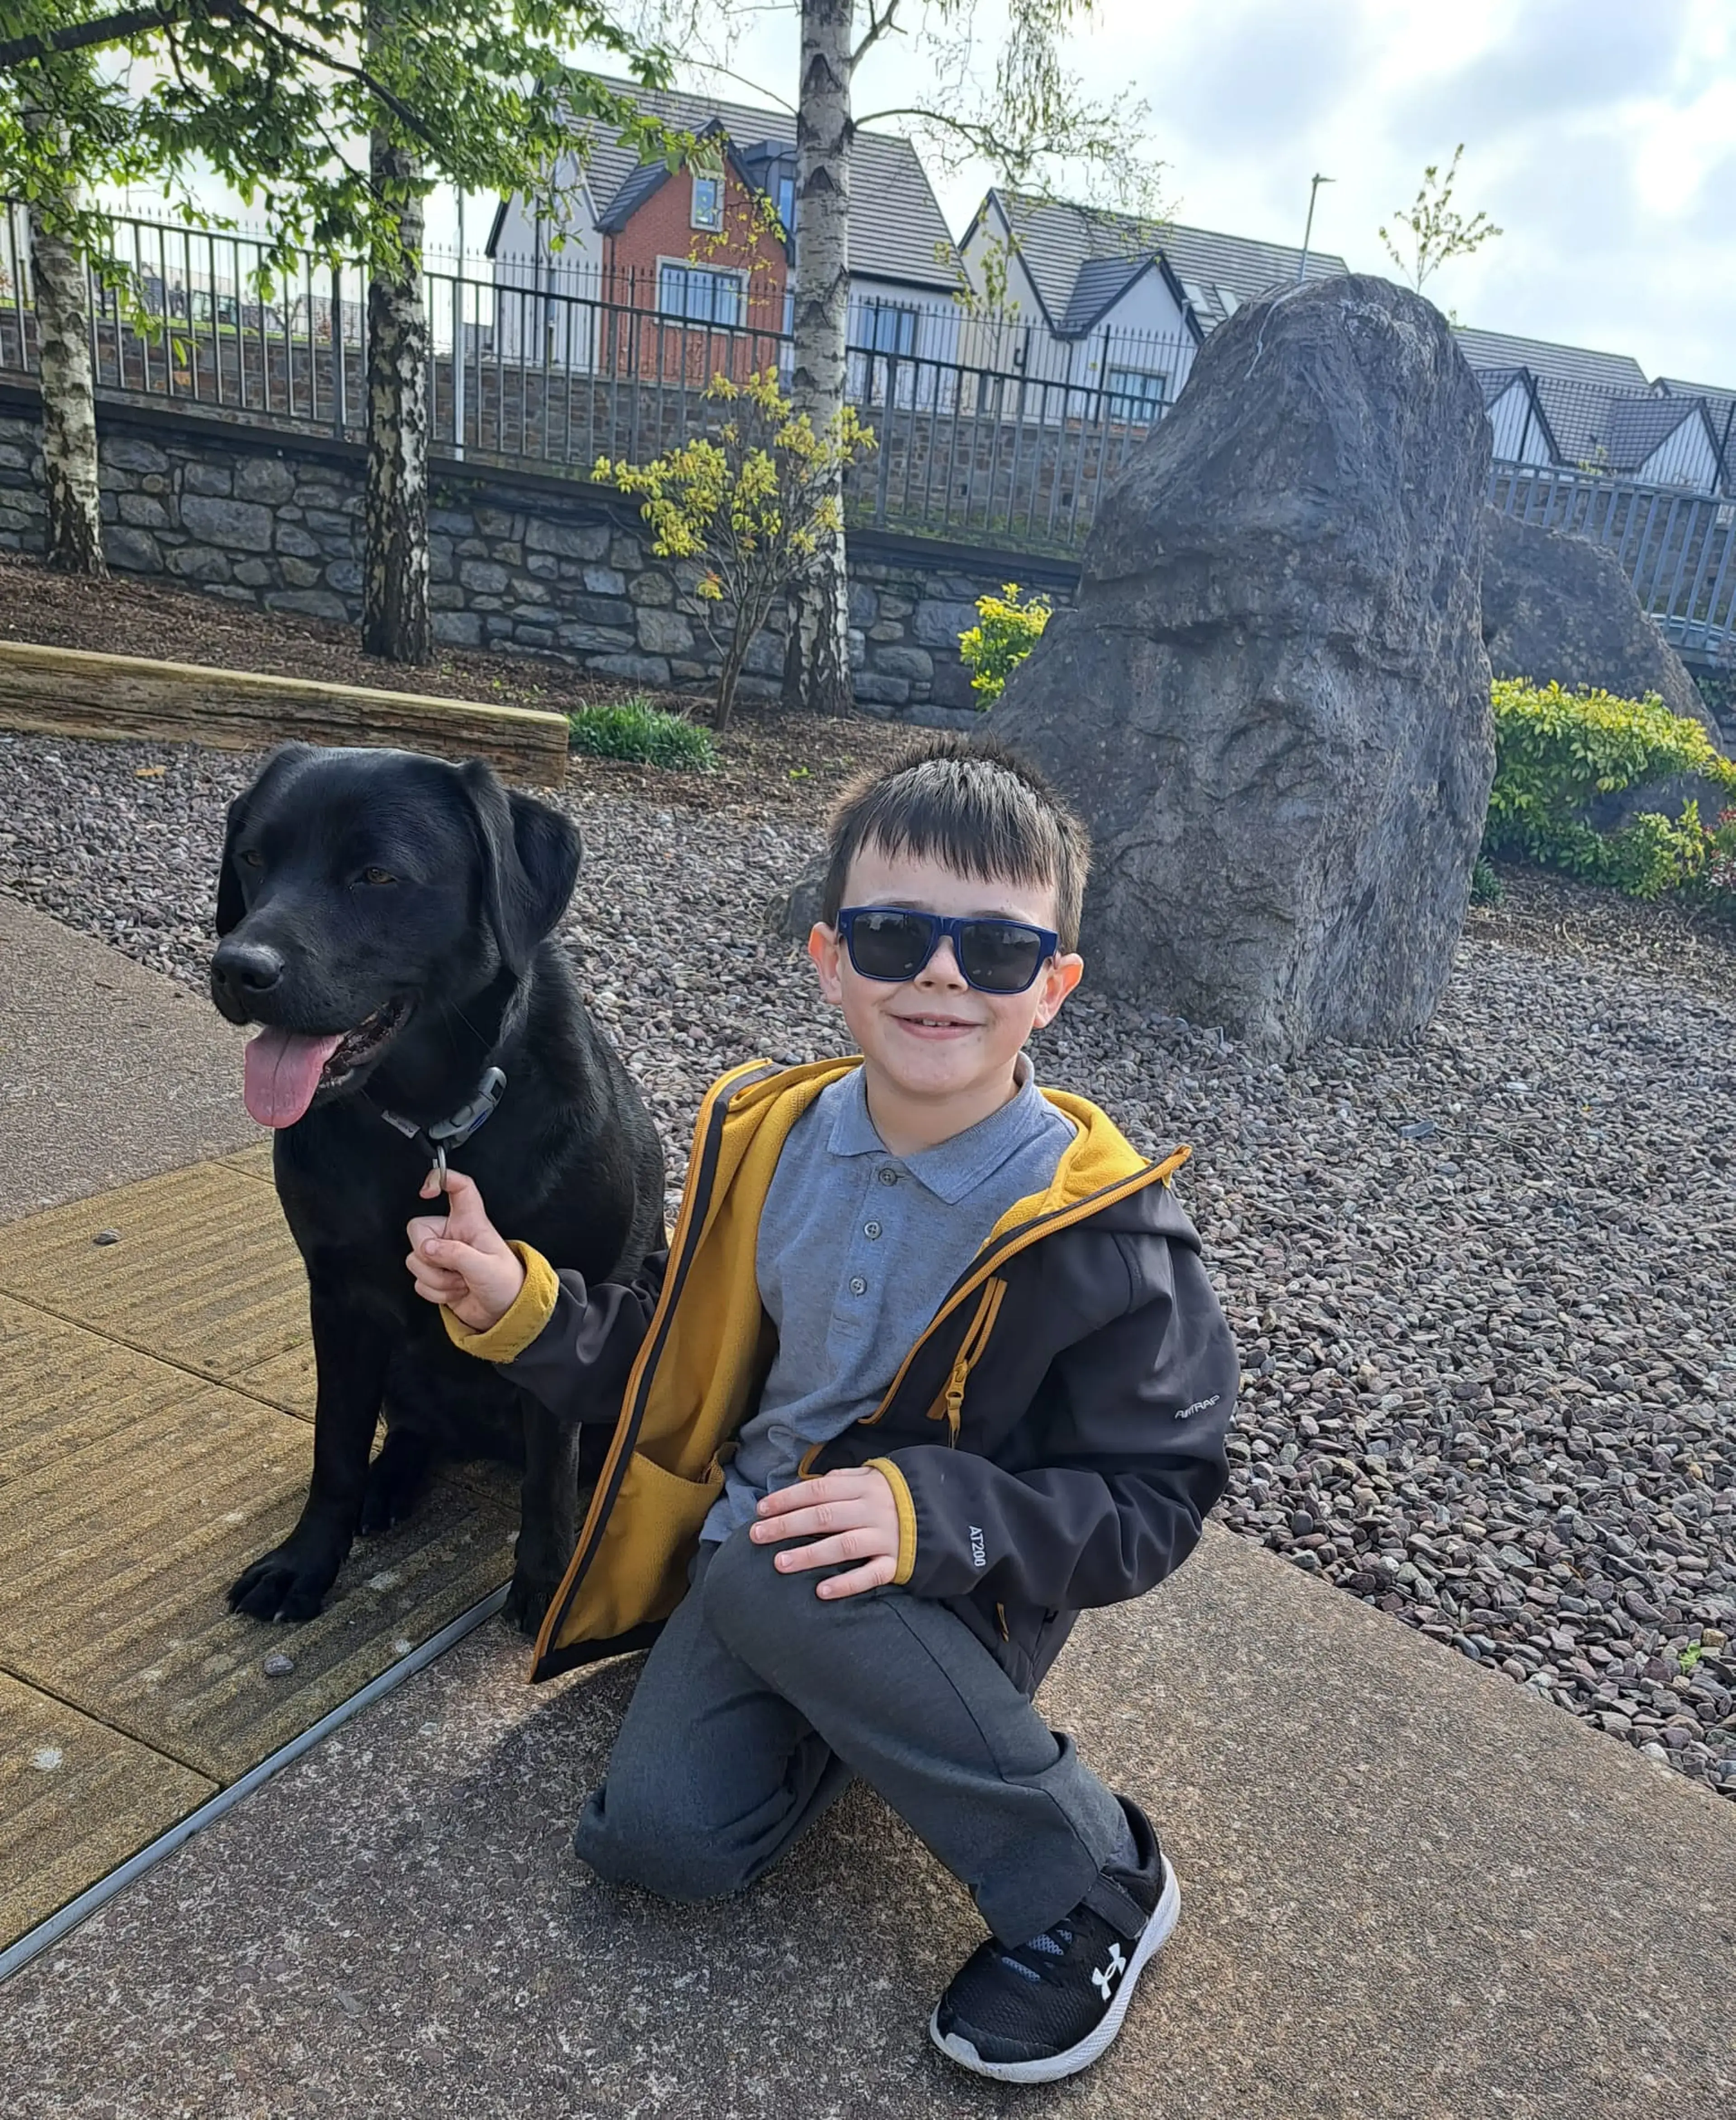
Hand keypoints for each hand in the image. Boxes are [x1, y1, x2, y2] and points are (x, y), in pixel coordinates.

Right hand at [404, 1167, 525, 1332]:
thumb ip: (457, 1254)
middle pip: (418, 1230)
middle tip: (456, 1269)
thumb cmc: (507, 1284)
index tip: (427, 1191)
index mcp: (471, 1222)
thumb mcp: (487, 1267)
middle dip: (431, 1257)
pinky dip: (436, 1293)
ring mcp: (442, 1256)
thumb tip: (427, 1248)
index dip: (442, 1179)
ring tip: (462, 1283)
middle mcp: (452, 1235)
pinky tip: (455, 1293)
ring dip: (437, 1280)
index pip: (459, 1188)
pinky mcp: (434, 1276)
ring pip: (415, 1260)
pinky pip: (418, 1282)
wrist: (504, 1313)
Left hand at [749, 1466, 900, 1598]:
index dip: (787, 1498)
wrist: (952, 1511)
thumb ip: (845, 1479)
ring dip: (809, 1555)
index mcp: (865, 1486)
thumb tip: (809, 1484)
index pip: (818, 1490)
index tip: (760, 1509)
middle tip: (756, 1535)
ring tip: (779, 1564)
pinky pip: (871, 1576)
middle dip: (787, 1525)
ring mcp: (886, 1538)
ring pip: (843, 1545)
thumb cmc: (902, 1494)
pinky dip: (847, 1584)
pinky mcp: (898, 1563)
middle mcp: (873, 1510)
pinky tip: (821, 1592)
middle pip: (824, 1515)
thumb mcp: (877, 1476)